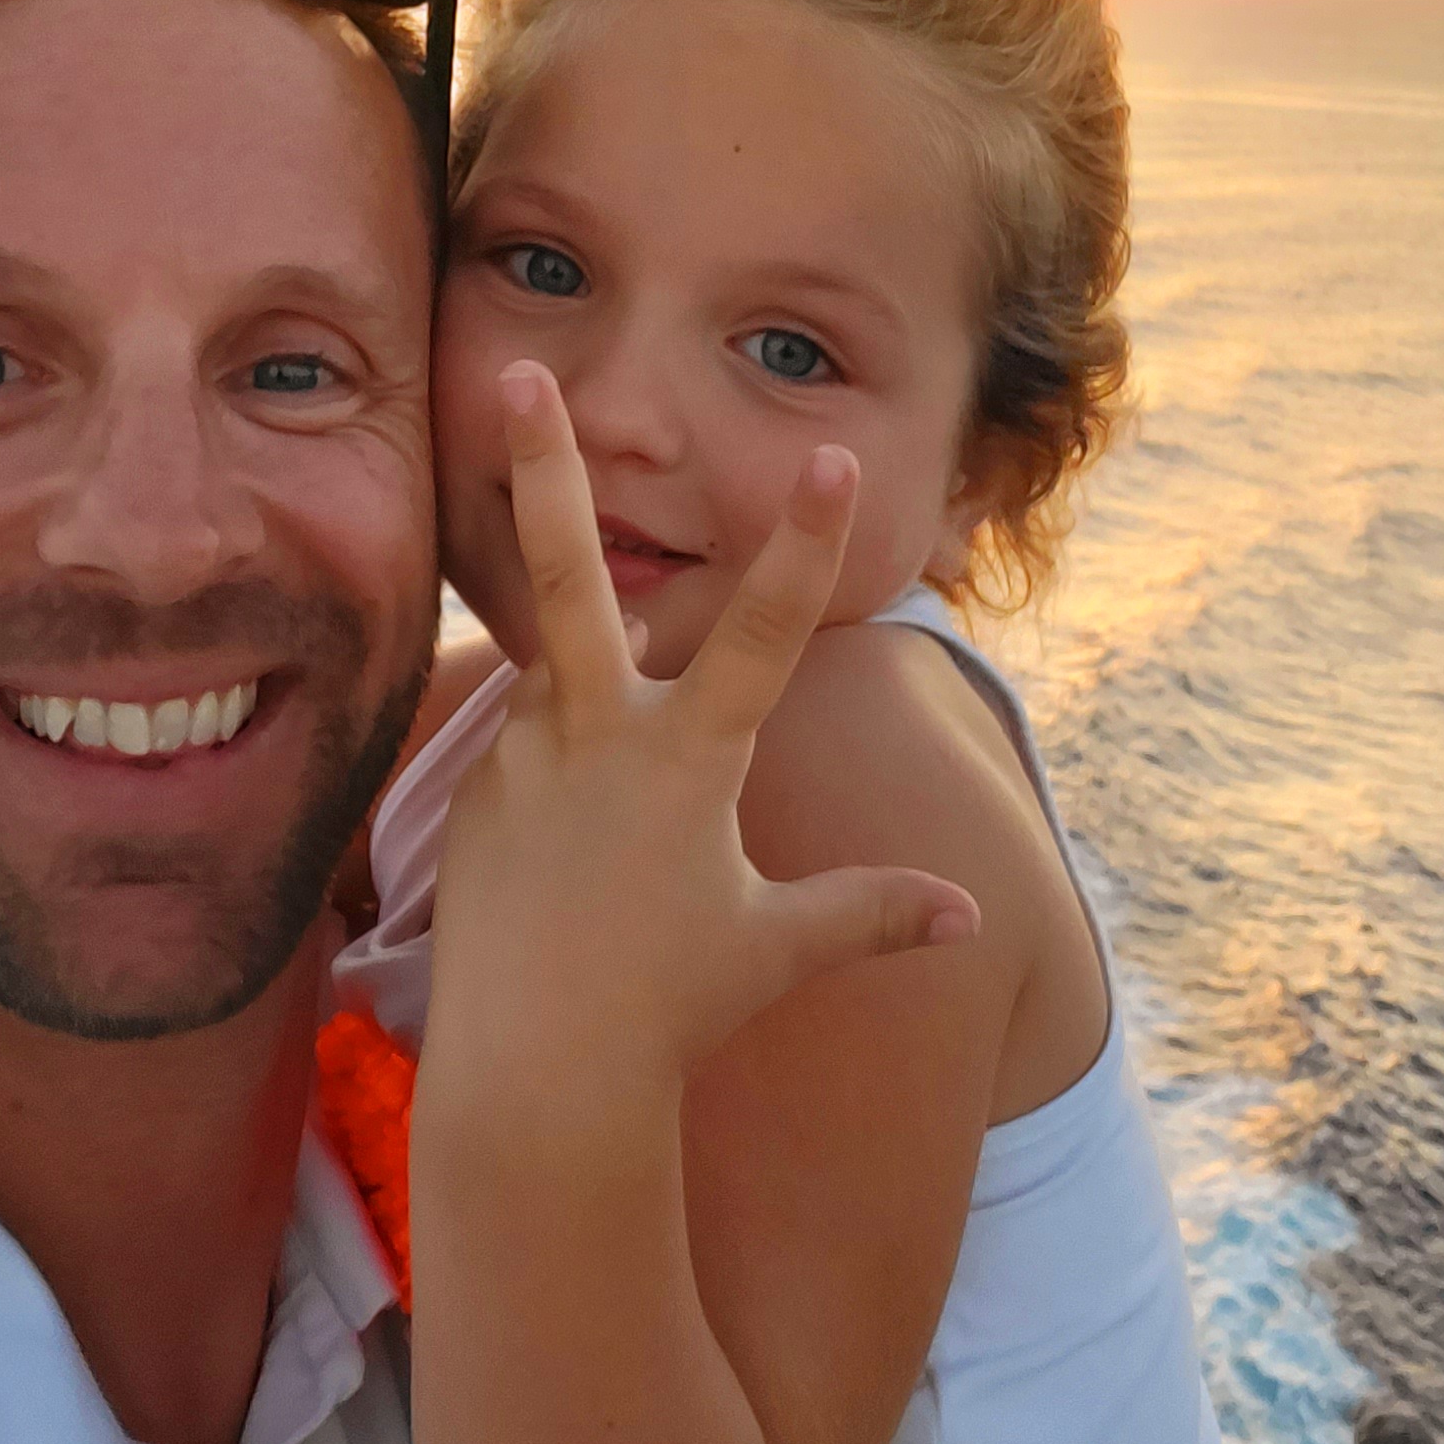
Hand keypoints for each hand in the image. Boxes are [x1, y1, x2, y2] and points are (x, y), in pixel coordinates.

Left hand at [422, 364, 978, 1121]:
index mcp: (684, 759)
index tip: (836, 458)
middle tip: (519, 372)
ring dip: (574, 651)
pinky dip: (558, 753)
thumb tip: (968, 916)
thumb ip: (868, 914)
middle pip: (565, 573)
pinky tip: (571, 827)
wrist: (538, 1071)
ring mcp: (522, 755)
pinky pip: (527, 742)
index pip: (761, 632)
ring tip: (593, 742)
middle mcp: (594, 735)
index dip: (806, 545)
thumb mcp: (779, 950)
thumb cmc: (673, 1009)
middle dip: (545, 467)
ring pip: (552, 665)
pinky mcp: (476, 790)